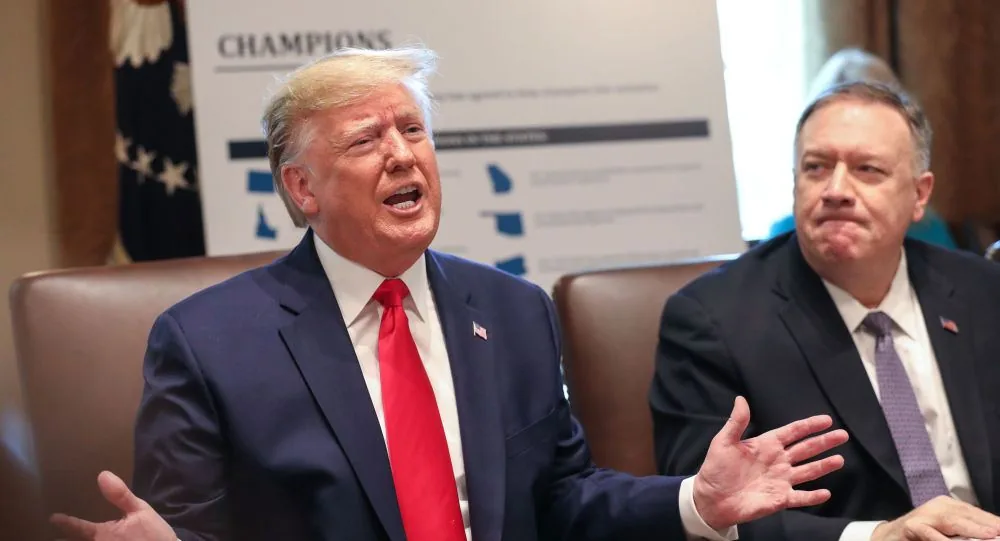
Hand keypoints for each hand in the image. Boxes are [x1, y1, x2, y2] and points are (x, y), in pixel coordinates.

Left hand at [50, 471, 174, 540]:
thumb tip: (102, 475)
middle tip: (54, 536)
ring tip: (64, 539)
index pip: (78, 527)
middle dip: (63, 540)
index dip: (65, 522)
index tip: (53, 518)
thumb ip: (120, 495)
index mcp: (103, 534)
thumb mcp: (141, 512)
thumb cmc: (154, 536)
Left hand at [692, 396, 847, 529]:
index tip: (827, 420)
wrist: (711, 498)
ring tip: (839, 460)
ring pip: (808, 471)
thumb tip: (740, 399)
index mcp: (767, 445)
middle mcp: (778, 461)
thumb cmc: (716, 469)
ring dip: (824, 466)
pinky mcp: (780, 499)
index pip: (793, 432)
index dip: (809, 425)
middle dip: (824, 442)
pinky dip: (813, 496)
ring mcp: (781, 480)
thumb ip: (736, 422)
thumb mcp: (723, 442)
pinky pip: (800, 497)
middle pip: (806, 449)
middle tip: (843, 435)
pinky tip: (826, 493)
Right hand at [871, 496, 999, 540]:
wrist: (887, 538)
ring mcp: (923, 515)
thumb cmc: (919, 536)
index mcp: (949, 506)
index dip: (992, 521)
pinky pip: (929, 533)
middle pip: (967, 514)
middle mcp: (937, 506)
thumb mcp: (944, 531)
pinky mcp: (910, 526)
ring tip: (990, 535)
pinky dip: (941, 539)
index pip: (976, 513)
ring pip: (951, 521)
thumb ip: (963, 532)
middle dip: (986, 524)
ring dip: (971, 529)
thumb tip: (990, 534)